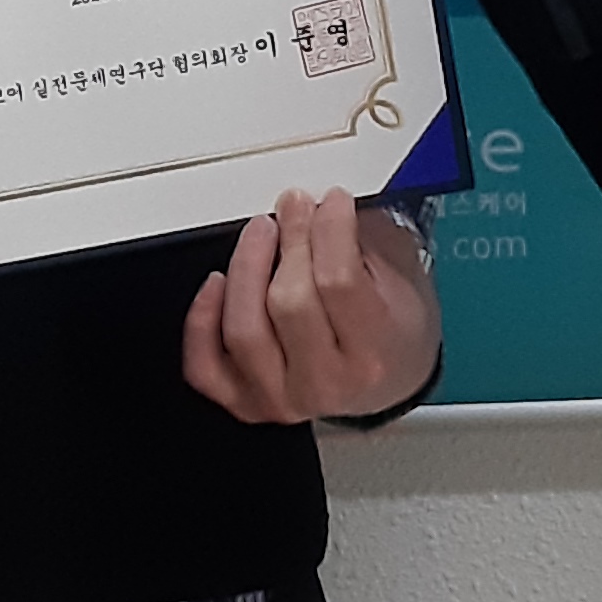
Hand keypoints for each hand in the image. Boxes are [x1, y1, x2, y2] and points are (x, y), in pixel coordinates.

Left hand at [185, 189, 440, 425]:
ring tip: (259, 233)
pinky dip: (201, 321)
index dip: (329, 229)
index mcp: (372, 355)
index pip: (339, 282)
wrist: (383, 385)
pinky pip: (204, 365)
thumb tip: (324, 199)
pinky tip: (216, 284)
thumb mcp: (401, 282)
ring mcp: (281, 398)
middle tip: (294, 207)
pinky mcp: (246, 402)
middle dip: (290, 240)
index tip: (331, 200)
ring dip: (245, 268)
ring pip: (243, 330)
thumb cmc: (389, 333)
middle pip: (289, 301)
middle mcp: (326, 384)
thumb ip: (365, 239)